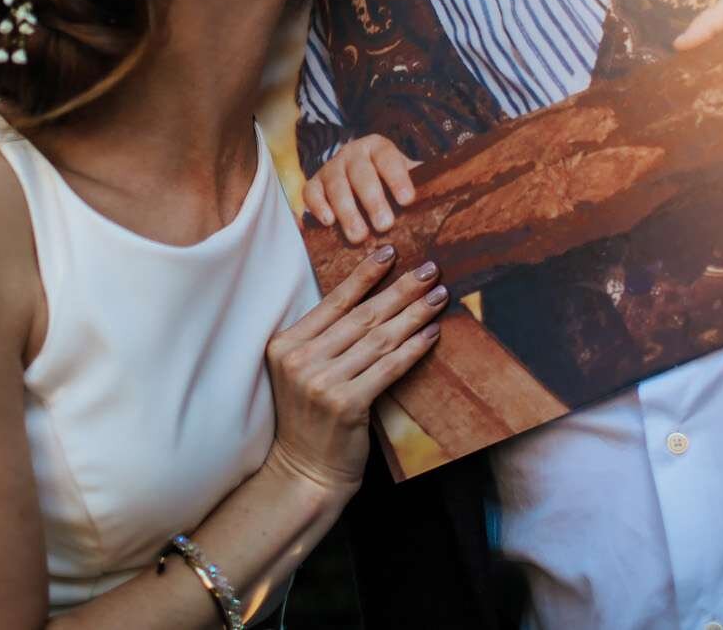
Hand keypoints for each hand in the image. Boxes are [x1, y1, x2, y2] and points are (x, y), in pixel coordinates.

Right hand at [264, 246, 446, 494]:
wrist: (305, 472)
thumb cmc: (310, 419)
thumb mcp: (303, 372)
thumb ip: (325, 339)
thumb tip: (376, 298)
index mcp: (285, 344)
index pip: (333, 301)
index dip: (365, 274)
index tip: (390, 251)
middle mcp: (300, 360)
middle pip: (361, 316)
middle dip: (400, 289)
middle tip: (430, 269)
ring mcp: (321, 382)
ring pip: (379, 338)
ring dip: (414, 314)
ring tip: (438, 296)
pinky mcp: (346, 404)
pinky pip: (388, 368)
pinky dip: (413, 348)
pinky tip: (432, 333)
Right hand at [303, 134, 417, 243]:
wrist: (355, 179)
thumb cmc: (389, 185)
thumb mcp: (405, 178)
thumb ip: (425, 182)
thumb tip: (459, 193)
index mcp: (378, 147)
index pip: (388, 158)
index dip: (397, 177)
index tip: (408, 200)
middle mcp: (352, 153)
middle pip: (361, 173)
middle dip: (373, 200)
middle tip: (385, 226)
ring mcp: (330, 167)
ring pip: (336, 185)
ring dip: (348, 211)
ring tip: (359, 236)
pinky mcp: (313, 184)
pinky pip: (311, 193)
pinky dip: (318, 206)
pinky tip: (328, 222)